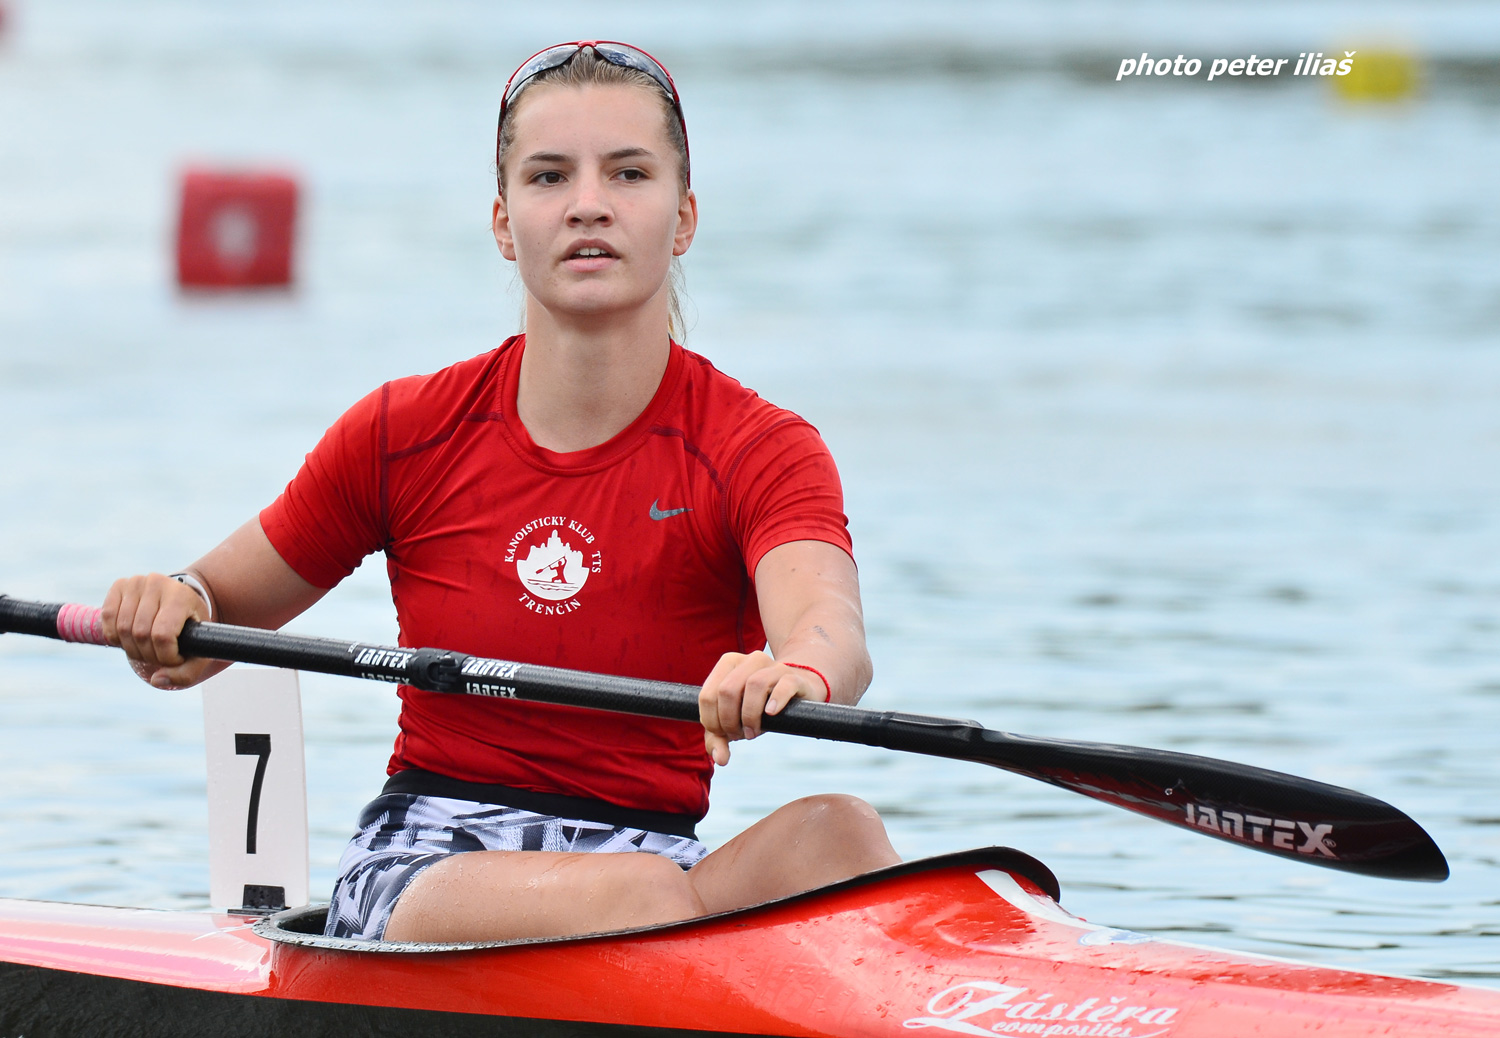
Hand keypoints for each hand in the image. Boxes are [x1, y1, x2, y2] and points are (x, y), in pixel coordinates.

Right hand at [100, 573, 212, 689]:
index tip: (175, 658)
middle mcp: (158, 583)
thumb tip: (157, 680)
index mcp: (181, 596)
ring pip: (122, 629)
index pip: (163, 635)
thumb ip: (185, 673)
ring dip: (132, 649)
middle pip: (141, 634)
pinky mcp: (119, 585)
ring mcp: (136, 582)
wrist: (181, 601)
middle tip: (159, 656)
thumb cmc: (190, 628)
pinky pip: (107, 619)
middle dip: (149, 655)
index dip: (166, 656)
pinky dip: (115, 637)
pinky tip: (131, 638)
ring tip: (146, 649)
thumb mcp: (199, 649)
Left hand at [698, 650, 825, 765]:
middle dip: (729, 720)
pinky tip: (771, 714)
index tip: (723, 734)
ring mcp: (773, 666)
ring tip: (752, 732)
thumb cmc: (759, 705)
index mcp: (728, 664)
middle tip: (739, 735)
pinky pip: (784, 684)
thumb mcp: (734, 719)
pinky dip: (776, 700)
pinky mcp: (794, 676)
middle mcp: (749, 660)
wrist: (796, 691)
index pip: (707, 695)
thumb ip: (718, 738)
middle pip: (727, 691)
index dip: (711, 721)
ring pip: (754, 684)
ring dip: (750, 716)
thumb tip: (720, 759)